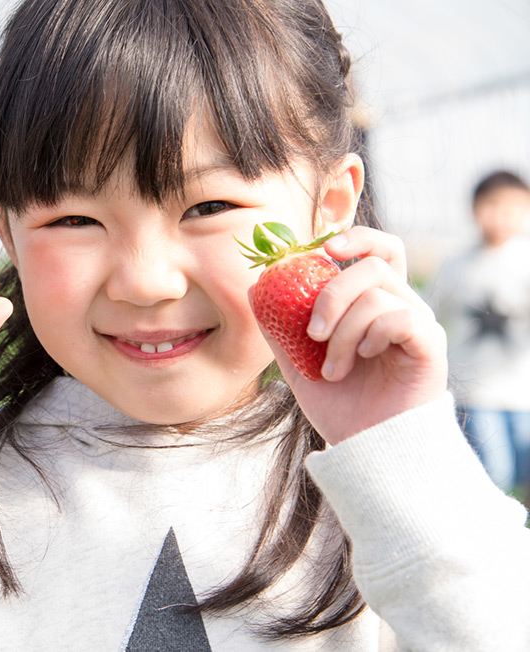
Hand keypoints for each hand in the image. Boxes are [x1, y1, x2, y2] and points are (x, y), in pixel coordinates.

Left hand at [257, 227, 447, 443]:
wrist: (365, 449)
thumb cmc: (338, 406)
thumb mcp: (296, 362)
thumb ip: (279, 326)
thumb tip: (256, 287)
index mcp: (375, 303)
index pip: (379, 249)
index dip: (357, 237)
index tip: (324, 249)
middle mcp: (402, 306)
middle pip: (373, 265)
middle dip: (332, 294)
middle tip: (312, 334)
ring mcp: (419, 324)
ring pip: (377, 295)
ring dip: (343, 332)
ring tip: (332, 370)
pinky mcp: (430, 345)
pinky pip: (401, 317)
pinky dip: (371, 335)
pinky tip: (362, 360)